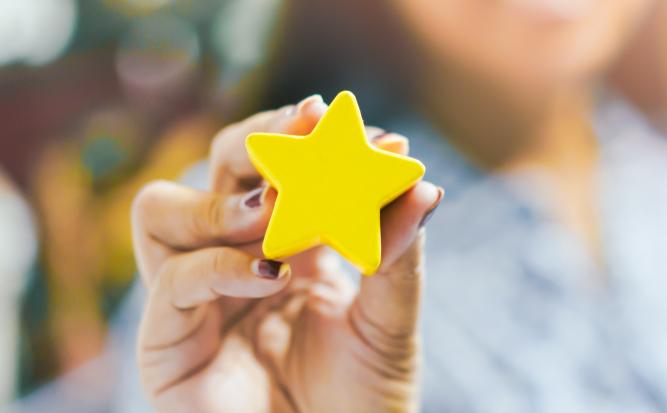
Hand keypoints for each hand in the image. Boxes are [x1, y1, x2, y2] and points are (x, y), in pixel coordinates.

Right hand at [132, 96, 441, 412]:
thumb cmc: (363, 401)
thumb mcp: (389, 321)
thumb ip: (397, 252)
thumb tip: (424, 185)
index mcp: (289, 244)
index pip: (283, 167)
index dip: (315, 140)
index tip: (372, 133)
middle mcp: (236, 258)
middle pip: (220, 167)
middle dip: (264, 141)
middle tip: (315, 130)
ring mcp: (195, 297)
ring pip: (164, 208)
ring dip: (227, 199)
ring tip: (282, 210)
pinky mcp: (168, 344)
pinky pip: (174, 281)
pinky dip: (221, 265)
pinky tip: (274, 273)